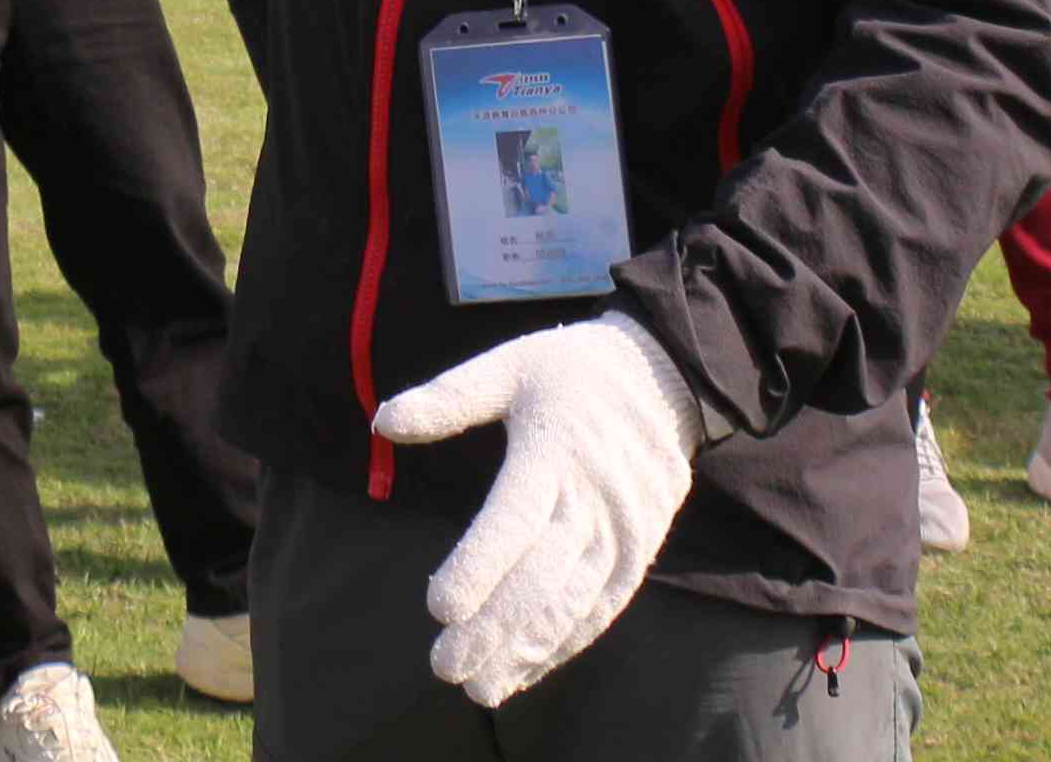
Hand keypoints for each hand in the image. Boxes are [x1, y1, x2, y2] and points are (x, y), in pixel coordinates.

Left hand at [364, 311, 705, 706]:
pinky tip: (529, 670)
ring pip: (571, 603)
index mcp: (554, 452)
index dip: (478, 566)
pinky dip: (565, 643)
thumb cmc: (573, 372)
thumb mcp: (510, 364)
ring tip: (481, 686)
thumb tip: (382, 419)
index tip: (438, 606)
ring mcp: (622, 532)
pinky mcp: (639, 551)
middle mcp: (593, 500)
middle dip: (492, 628)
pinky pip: (603, 608)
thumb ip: (449, 397)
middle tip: (445, 666)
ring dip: (526, 649)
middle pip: (540, 576)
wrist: (667, 375)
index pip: (512, 521)